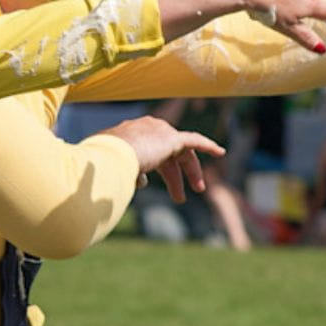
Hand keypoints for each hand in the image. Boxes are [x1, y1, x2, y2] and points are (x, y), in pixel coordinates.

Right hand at [97, 115, 225, 202]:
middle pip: (167, 154)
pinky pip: (194, 141)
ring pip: (182, 153)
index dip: (152, 169)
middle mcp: (146, 129)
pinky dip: (207, 145)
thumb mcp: (109, 170)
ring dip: (191, 172)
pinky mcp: (173, 138)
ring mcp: (160, 132)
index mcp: (129, 134)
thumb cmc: (104, 165)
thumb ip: (122, 174)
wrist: (112, 155)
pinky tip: (220, 152)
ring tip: (198, 189)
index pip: (148, 151)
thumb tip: (136, 184)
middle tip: (179, 196)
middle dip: (174, 176)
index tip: (146, 183)